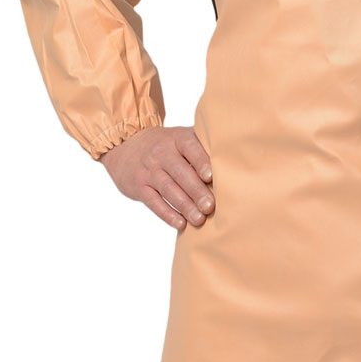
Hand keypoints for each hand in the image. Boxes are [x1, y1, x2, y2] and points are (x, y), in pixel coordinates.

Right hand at [98, 124, 214, 231]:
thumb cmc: (166, 145)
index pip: (190, 148)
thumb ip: (202, 146)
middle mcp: (161, 153)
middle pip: (180, 173)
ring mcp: (149, 170)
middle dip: (196, 191)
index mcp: (177, 139)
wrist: (126, 145)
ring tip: (199, 219)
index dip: (201, 161)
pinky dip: (167, 214)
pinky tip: (181, 224)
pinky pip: (153, 202)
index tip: (211, 177)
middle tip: (210, 206)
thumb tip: (234, 163)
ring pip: (168, 189)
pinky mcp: (139, 187)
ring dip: (185, 206)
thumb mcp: (181, 137)